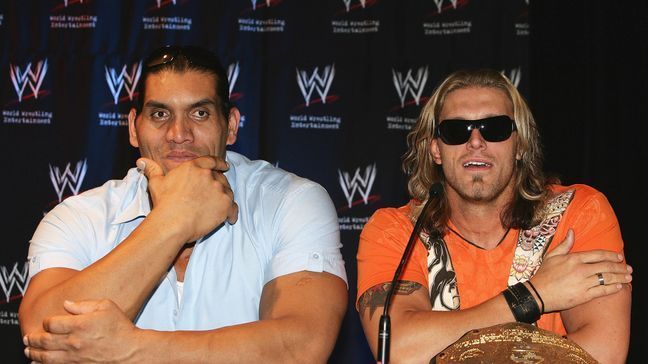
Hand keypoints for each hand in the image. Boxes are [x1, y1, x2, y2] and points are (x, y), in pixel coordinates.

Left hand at [24, 299, 138, 363]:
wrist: (130, 351)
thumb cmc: (120, 327)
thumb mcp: (106, 306)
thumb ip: (84, 304)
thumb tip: (67, 304)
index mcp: (80, 324)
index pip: (51, 323)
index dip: (47, 322)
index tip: (48, 322)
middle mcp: (74, 341)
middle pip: (44, 340)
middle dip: (33, 338)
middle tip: (28, 338)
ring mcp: (74, 357)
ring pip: (45, 356)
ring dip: (34, 353)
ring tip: (28, 350)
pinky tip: (38, 362)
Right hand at [139, 156, 238, 242]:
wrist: (173, 222)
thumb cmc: (164, 203)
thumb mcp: (156, 183)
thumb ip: (152, 170)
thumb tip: (142, 161)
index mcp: (194, 167)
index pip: (211, 161)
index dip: (219, 163)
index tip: (224, 166)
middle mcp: (209, 175)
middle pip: (220, 178)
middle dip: (219, 184)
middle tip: (216, 194)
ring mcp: (219, 189)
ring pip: (228, 192)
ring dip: (225, 198)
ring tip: (219, 207)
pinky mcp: (226, 204)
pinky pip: (233, 208)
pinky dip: (232, 213)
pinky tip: (229, 218)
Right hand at [530, 229, 631, 312]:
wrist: (537, 294)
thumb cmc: (543, 274)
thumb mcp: (551, 256)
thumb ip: (564, 244)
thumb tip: (572, 231)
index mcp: (574, 258)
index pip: (598, 254)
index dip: (611, 255)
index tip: (619, 256)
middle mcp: (580, 270)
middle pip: (606, 266)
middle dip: (620, 267)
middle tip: (629, 268)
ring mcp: (583, 283)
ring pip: (607, 278)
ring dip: (620, 277)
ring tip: (628, 277)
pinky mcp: (584, 295)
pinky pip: (602, 291)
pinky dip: (612, 288)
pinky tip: (619, 286)